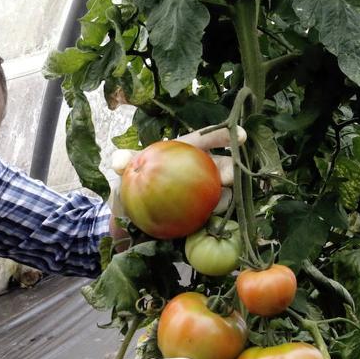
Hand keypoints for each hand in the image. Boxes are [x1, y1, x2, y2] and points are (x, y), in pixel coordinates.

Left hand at [107, 124, 245, 214]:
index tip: (241, 135)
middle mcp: (202, 171)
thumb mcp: (126, 172)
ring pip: (225, 193)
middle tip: (229, 177)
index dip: (223, 136)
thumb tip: (118, 161)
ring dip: (226, 197)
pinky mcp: (203, 215)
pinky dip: (217, 219)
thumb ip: (125, 163)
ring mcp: (205, 194)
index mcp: (186, 152)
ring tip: (218, 204)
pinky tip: (213, 223)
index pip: (205, 140)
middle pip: (223, 166)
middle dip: (232, 169)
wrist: (132, 218)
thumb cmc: (132, 185)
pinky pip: (215, 217)